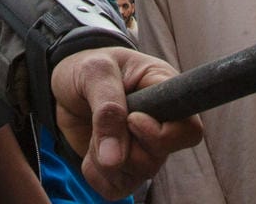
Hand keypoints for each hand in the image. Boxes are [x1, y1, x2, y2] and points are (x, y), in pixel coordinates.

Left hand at [50, 47, 202, 198]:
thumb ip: (107, 108)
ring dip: (106, 158)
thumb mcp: (95, 72)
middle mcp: (160, 126)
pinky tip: (90, 150)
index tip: (131, 120)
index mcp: (165, 93)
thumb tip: (114, 159)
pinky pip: (115, 189)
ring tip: (94, 129)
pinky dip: (96, 174)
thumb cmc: (88, 67)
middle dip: (123, 146)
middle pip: (158, 159)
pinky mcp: (123, 168)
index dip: (161, 135)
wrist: (66, 84)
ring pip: (137, 176)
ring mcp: (143, 150)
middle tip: (102, 120)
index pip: (189, 131)